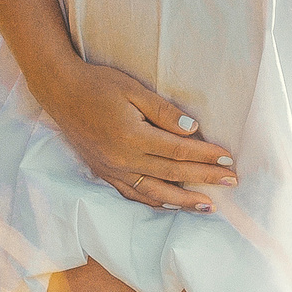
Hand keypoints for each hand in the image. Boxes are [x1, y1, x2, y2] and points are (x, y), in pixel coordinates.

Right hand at [33, 59, 236, 211]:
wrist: (60, 91)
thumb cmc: (98, 84)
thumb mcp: (133, 90)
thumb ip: (164, 112)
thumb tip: (193, 131)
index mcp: (133, 137)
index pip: (179, 151)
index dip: (206, 157)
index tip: (228, 159)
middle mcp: (124, 159)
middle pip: (173, 174)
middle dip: (205, 180)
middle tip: (232, 183)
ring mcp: (113, 170)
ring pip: (155, 192)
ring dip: (184, 201)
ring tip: (208, 207)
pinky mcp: (105, 173)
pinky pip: (134, 195)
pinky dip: (156, 202)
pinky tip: (171, 205)